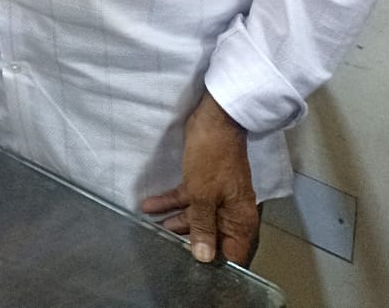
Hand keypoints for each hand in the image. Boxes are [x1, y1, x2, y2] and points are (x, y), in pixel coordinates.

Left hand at [141, 92, 259, 265]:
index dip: (214, 260)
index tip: (193, 266)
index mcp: (239, 219)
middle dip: (189, 241)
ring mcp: (216, 196)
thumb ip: (202, 226)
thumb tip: (203, 257)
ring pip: (195, 216)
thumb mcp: (203, 195)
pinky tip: (148, 207)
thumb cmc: (213, 158)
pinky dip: (169, 202)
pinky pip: (186, 199)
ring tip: (152, 228)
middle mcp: (230, 211)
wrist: (214, 121)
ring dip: (174, 220)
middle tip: (166, 249)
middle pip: (211, 235)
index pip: (231, 252)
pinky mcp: (202, 182)